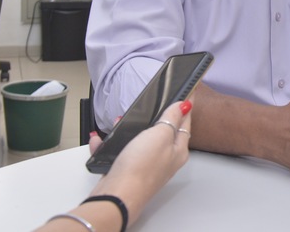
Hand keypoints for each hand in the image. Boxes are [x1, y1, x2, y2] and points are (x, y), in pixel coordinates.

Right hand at [89, 100, 192, 224]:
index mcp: (178, 149)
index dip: (185, 106)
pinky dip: (111, 144)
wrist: (117, 196)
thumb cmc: (141, 168)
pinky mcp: (129, 170)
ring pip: (140, 140)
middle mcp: (165, 158)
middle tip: (153, 103)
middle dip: (155, 116)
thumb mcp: (160, 135)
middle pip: (164, 131)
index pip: (185, 122)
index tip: (188, 92)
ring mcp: (147, 165)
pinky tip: (101, 140)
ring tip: (120, 121)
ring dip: (129, 129)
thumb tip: (184, 106)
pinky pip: (120, 152)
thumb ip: (172, 118)